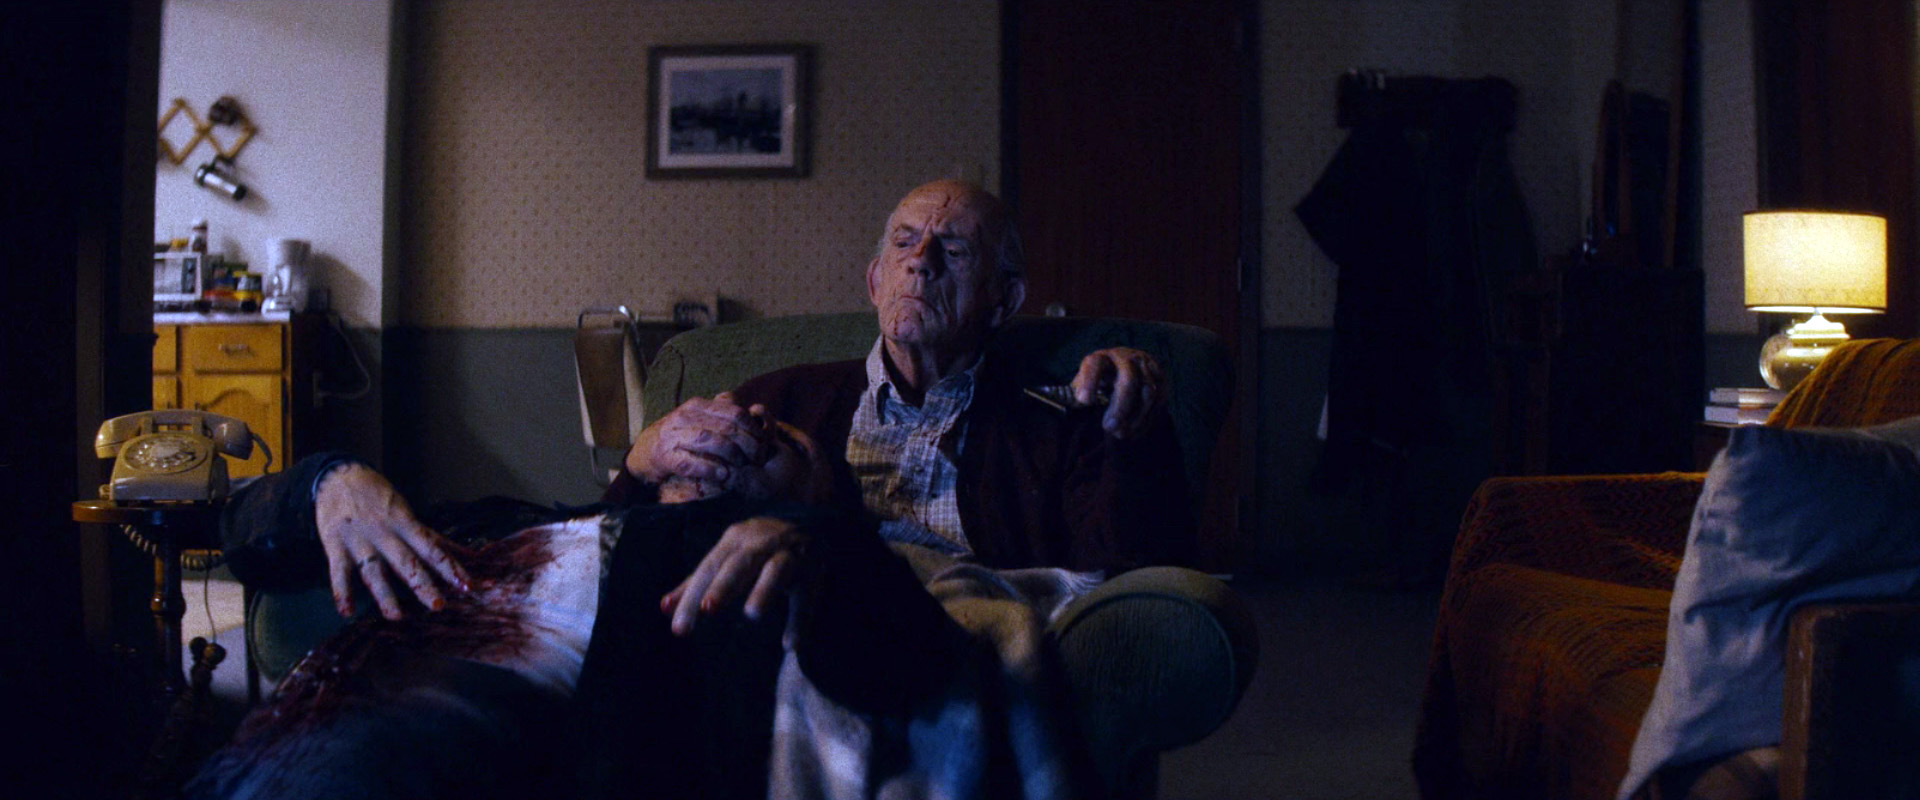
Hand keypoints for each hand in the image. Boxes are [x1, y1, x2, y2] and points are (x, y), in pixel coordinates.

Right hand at [314, 463, 470, 619]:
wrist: (338, 477)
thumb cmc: (380, 498)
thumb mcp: (408, 513)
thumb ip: (433, 539)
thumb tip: (469, 554)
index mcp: (406, 525)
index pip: (433, 549)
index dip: (451, 568)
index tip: (467, 586)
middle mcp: (386, 534)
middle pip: (407, 562)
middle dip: (423, 584)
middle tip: (438, 605)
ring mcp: (360, 541)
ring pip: (374, 571)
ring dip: (385, 595)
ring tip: (397, 617)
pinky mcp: (336, 546)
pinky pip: (339, 572)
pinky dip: (342, 592)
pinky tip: (347, 612)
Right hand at [624, 392, 773, 484]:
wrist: (646, 450)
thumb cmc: (681, 435)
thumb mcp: (701, 419)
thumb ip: (724, 414)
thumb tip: (756, 411)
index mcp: (698, 406)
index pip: (734, 413)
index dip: (753, 429)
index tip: (764, 443)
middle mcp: (685, 417)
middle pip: (726, 427)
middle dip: (747, 444)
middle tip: (758, 459)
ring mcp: (673, 436)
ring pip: (709, 440)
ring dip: (731, 454)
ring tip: (742, 466)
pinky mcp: (664, 457)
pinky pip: (690, 462)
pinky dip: (710, 469)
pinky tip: (724, 475)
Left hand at [660, 516, 806, 635]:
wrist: (810, 526)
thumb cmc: (758, 548)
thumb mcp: (728, 558)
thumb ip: (698, 582)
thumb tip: (664, 608)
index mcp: (735, 540)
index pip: (709, 568)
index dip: (692, 595)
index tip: (678, 626)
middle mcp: (761, 542)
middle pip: (739, 564)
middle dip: (723, 587)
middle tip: (707, 610)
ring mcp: (789, 553)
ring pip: (776, 569)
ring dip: (764, 590)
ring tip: (752, 614)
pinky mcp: (812, 571)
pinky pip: (806, 597)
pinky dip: (799, 620)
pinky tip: (789, 646)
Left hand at [1072, 347, 1166, 438]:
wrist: (1127, 369)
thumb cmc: (1099, 383)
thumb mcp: (1084, 385)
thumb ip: (1075, 396)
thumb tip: (1067, 411)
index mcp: (1102, 358)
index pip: (1095, 365)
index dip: (1090, 382)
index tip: (1084, 401)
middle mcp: (1126, 358)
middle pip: (1128, 380)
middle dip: (1120, 407)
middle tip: (1108, 428)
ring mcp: (1146, 366)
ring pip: (1148, 393)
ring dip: (1135, 417)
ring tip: (1120, 434)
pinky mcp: (1161, 378)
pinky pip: (1159, 401)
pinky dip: (1146, 420)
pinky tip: (1133, 431)